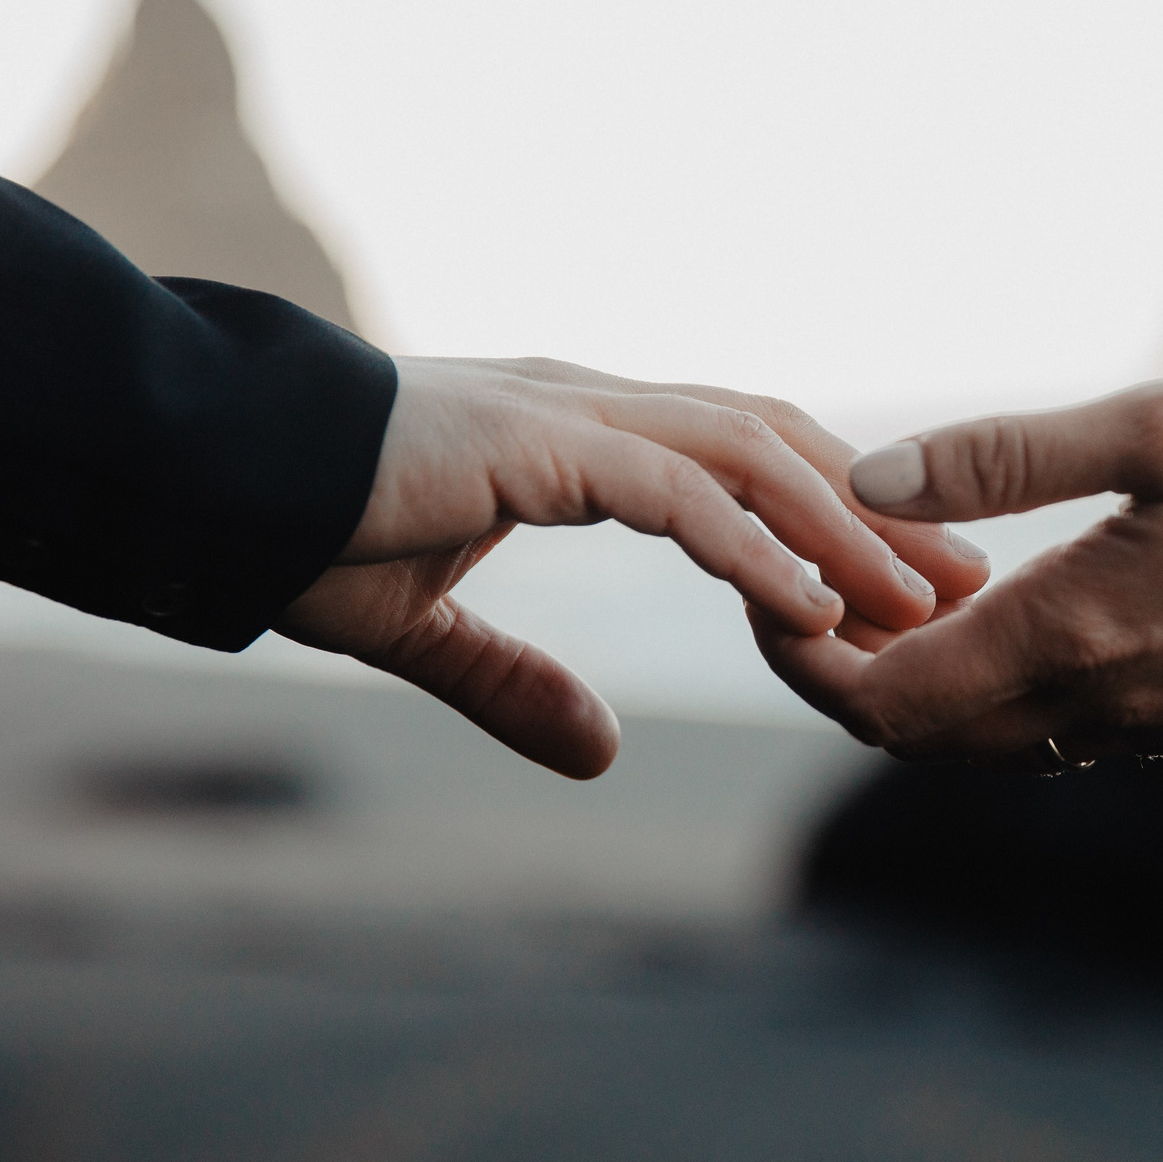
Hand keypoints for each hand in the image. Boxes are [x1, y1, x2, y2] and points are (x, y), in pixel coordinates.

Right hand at [275, 357, 990, 777]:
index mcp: (580, 434)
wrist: (200, 475)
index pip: (741, 453)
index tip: (904, 581)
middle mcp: (592, 406)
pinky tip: (813, 605)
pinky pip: (676, 491)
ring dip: (843, 528)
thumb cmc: (300, 532)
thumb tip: (603, 755)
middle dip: (873, 509)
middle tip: (961, 584)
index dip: (828, 510)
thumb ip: (515, 683)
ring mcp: (569, 415)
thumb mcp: (427, 628)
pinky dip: (755, 546)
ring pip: (749, 455)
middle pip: (776, 439)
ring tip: (921, 601)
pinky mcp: (537, 444)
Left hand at [751, 349, 1162, 767]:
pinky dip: (994, 676)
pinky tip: (1002, 589)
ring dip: (922, 672)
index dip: (799, 654)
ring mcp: (1156, 725)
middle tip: (814, 567)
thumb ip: (1005, 456)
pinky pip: (1053, 726)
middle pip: (917, 734)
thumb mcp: (1160, 421)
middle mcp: (1106, 708)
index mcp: (1078, 639)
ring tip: (898, 569)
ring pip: (983, 737)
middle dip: (844, 664)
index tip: (764, 579)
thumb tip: (868, 478)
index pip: (883, 702)